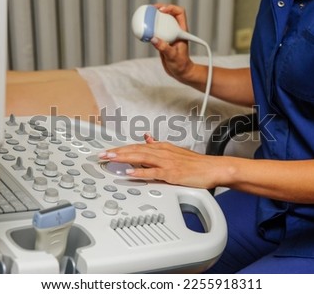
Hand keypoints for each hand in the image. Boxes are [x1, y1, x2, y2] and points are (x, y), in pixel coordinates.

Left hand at [99, 135, 218, 188]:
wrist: (212, 168)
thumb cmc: (195, 163)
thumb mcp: (174, 150)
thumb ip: (158, 145)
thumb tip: (146, 138)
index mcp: (161, 147)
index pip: (136, 146)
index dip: (120, 149)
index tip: (107, 151)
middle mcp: (162, 152)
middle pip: (135, 150)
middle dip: (116, 152)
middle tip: (101, 155)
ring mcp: (166, 162)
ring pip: (141, 157)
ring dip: (123, 158)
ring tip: (109, 160)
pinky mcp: (171, 173)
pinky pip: (153, 172)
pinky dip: (140, 172)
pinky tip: (130, 173)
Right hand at [151, 4, 195, 83]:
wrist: (180, 72)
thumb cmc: (180, 64)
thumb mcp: (172, 56)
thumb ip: (163, 47)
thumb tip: (153, 39)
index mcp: (181, 31)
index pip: (179, 13)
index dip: (171, 8)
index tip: (162, 10)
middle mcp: (175, 30)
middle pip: (168, 13)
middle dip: (159, 9)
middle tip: (150, 9)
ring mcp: (169, 34)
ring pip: (161, 21)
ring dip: (154, 17)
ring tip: (145, 16)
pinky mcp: (162, 40)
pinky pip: (156, 30)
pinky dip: (150, 28)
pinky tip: (143, 29)